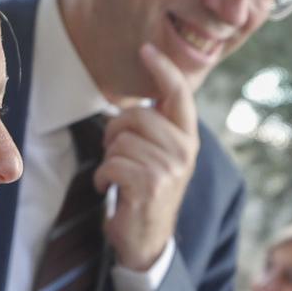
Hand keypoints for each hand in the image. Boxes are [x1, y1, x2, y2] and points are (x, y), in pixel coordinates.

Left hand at [96, 43, 198, 273]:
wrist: (148, 241)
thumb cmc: (148, 191)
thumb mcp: (163, 156)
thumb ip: (159, 126)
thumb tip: (151, 90)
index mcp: (188, 138)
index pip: (179, 94)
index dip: (163, 68)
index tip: (146, 49)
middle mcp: (184, 151)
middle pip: (137, 116)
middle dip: (115, 132)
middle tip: (116, 153)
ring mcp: (169, 169)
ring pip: (121, 141)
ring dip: (109, 159)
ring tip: (118, 176)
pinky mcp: (150, 186)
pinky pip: (112, 164)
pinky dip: (103, 177)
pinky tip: (110, 189)